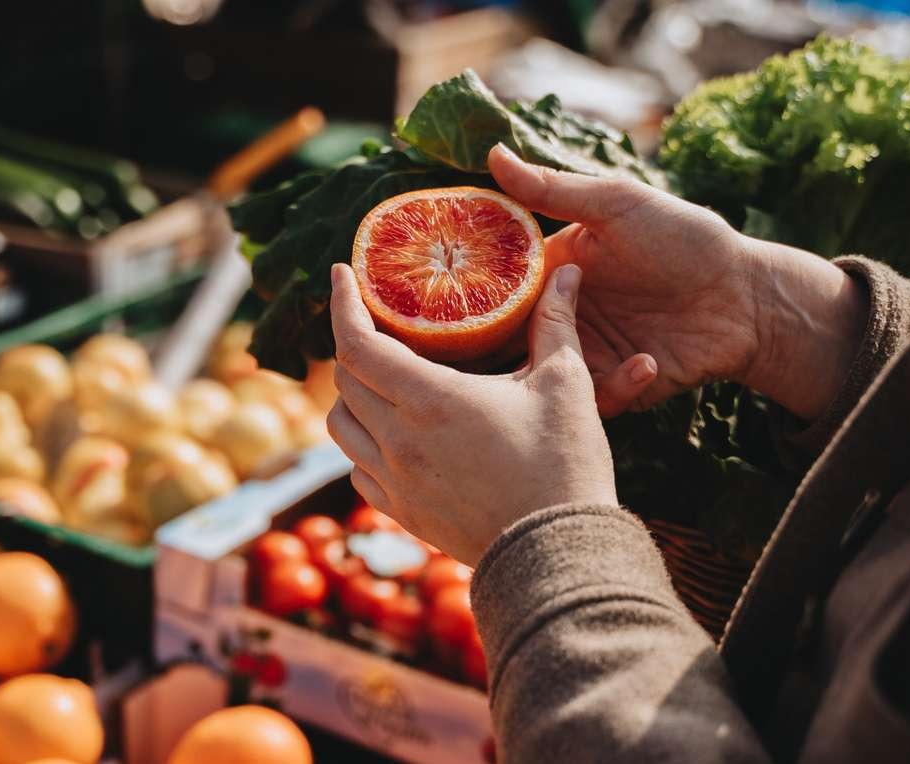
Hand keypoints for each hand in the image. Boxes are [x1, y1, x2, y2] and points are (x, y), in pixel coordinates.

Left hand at [326, 262, 619, 565]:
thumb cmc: (564, 466)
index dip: (342, 304)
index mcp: (430, 400)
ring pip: (341, 425)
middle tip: (377, 323)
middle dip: (354, 343)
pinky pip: (358, 469)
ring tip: (381, 378)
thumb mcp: (565, 385)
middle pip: (345, 379)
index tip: (340, 276)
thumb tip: (568, 271)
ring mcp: (395, 481)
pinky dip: (363, 442)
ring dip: (352, 395)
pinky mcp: (402, 513)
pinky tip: (392, 434)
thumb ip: (556, 322)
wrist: (558, 555)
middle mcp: (399, 440)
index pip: (357, 342)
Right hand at [488, 145, 865, 420]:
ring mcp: (586, 354)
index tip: (447, 303)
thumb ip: (553, 189)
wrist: (748, 297)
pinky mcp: (615, 388)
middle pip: (506, 341)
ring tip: (579, 359)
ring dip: (557, 373)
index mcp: (552, 270)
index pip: (492, 286)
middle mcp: (560, 315)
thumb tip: (493, 154)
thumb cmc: (687, 239)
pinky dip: (616, 388)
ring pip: (541, 378)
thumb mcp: (618, 205)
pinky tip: (649, 361)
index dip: (467, 294)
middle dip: (496, 352)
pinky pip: (593, 401)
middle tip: (502, 351)